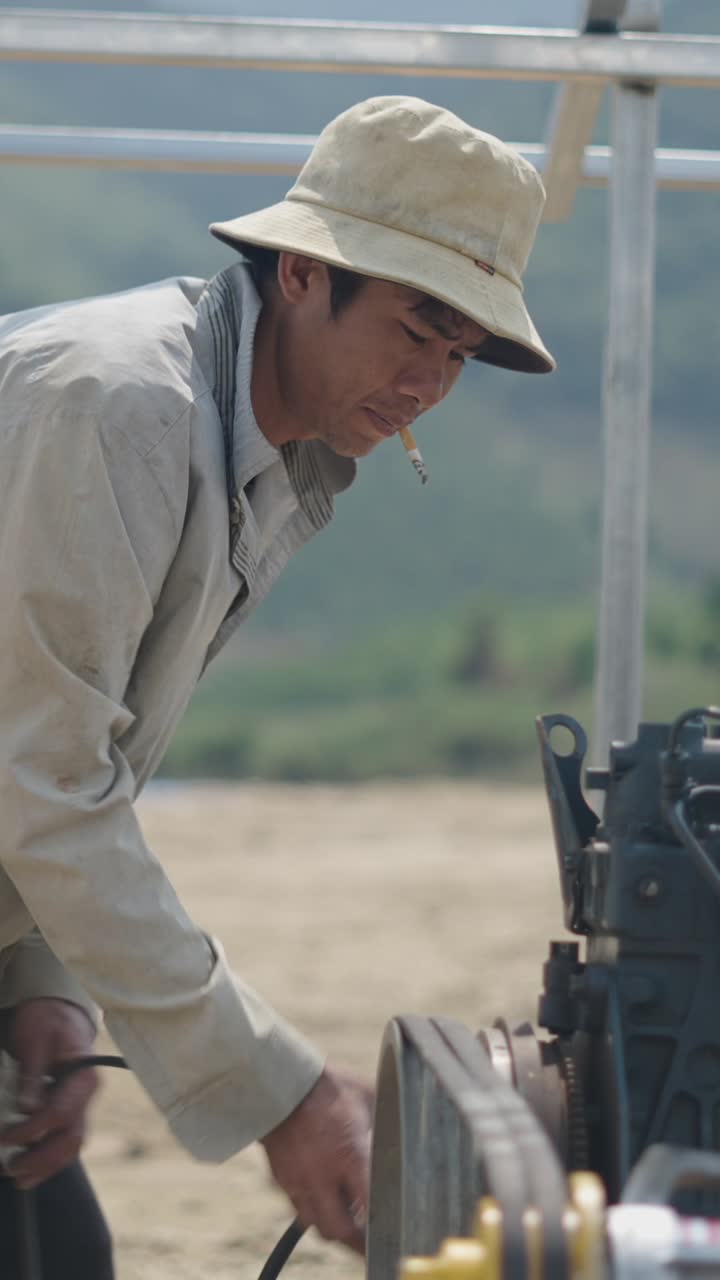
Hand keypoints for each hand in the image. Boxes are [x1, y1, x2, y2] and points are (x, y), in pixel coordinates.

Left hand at [1, 998, 97, 1188]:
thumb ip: (33, 1074)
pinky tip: (29, 1170)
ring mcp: (80, 1104)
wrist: (58, 1013)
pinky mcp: (70, 1110)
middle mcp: (87, 1095)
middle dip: (42, 1159)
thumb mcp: (36, 1040)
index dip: (31, 1130)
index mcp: (84, 1076)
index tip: (5, 1138)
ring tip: (18, 1177)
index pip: (60, 1113)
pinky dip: (49, 1158)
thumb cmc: (46, 1021)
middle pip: (71, 1138)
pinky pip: (65, 1140)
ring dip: (46, 1166)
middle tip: (12, 1169)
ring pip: (71, 1145)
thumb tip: (27, 1108)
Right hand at [261, 1066, 373, 1253]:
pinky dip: (314, 1209)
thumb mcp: (367, 1098)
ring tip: (348, 1223)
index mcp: (350, 1155)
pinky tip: (326, 1199)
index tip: (391, 1234)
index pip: (368, 1208)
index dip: (379, 1226)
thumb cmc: (331, 1087)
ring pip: (316, 1225)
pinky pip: (299, 1208)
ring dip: (333, 1227)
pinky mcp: (281, 1179)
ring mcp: (299, 1180)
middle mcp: (323, 1175)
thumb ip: (385, 1122)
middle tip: (369, 1243)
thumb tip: (411, 1128)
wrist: (281, 1081)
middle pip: (339, 1230)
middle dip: (356, 1242)